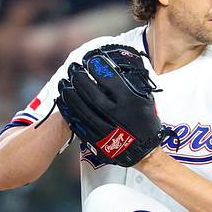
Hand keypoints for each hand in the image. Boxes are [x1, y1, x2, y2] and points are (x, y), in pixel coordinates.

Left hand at [56, 45, 172, 166]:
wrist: (144, 151)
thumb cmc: (146, 121)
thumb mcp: (147, 99)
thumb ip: (134, 82)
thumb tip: (122, 62)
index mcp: (131, 101)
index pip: (110, 79)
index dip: (98, 67)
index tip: (91, 60)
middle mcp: (118, 114)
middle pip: (92, 92)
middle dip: (80, 78)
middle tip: (74, 68)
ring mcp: (106, 128)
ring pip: (82, 107)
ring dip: (70, 93)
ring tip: (65, 82)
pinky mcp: (97, 140)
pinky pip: (79, 123)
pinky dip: (69, 110)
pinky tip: (64, 100)